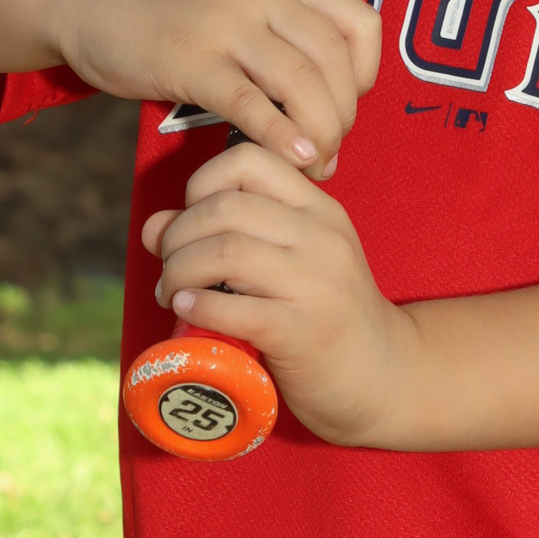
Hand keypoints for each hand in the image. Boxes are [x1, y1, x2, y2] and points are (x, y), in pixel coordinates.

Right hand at [52, 0, 378, 176]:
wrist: (95, 4)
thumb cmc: (176, 15)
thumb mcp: (242, 2)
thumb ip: (287, 35)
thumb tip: (336, 98)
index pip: (360, 23)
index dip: (368, 73)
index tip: (349, 103)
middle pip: (334, 61)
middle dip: (343, 116)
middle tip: (331, 149)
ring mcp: (226, 25)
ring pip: (301, 83)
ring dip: (318, 132)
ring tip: (315, 163)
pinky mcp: (191, 61)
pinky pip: (251, 103)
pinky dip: (280, 136)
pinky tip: (292, 160)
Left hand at [140, 148, 419, 444]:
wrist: (383, 376)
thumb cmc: (326, 317)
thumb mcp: (288, 263)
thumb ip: (227, 235)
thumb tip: (155, 225)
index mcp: (319, 210)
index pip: (249, 161)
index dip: (201, 183)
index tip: (189, 219)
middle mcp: (322, 238)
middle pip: (226, 208)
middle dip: (178, 236)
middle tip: (168, 267)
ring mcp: (316, 284)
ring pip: (226, 252)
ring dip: (180, 271)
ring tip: (172, 294)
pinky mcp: (303, 333)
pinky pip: (236, 308)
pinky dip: (199, 306)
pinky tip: (187, 311)